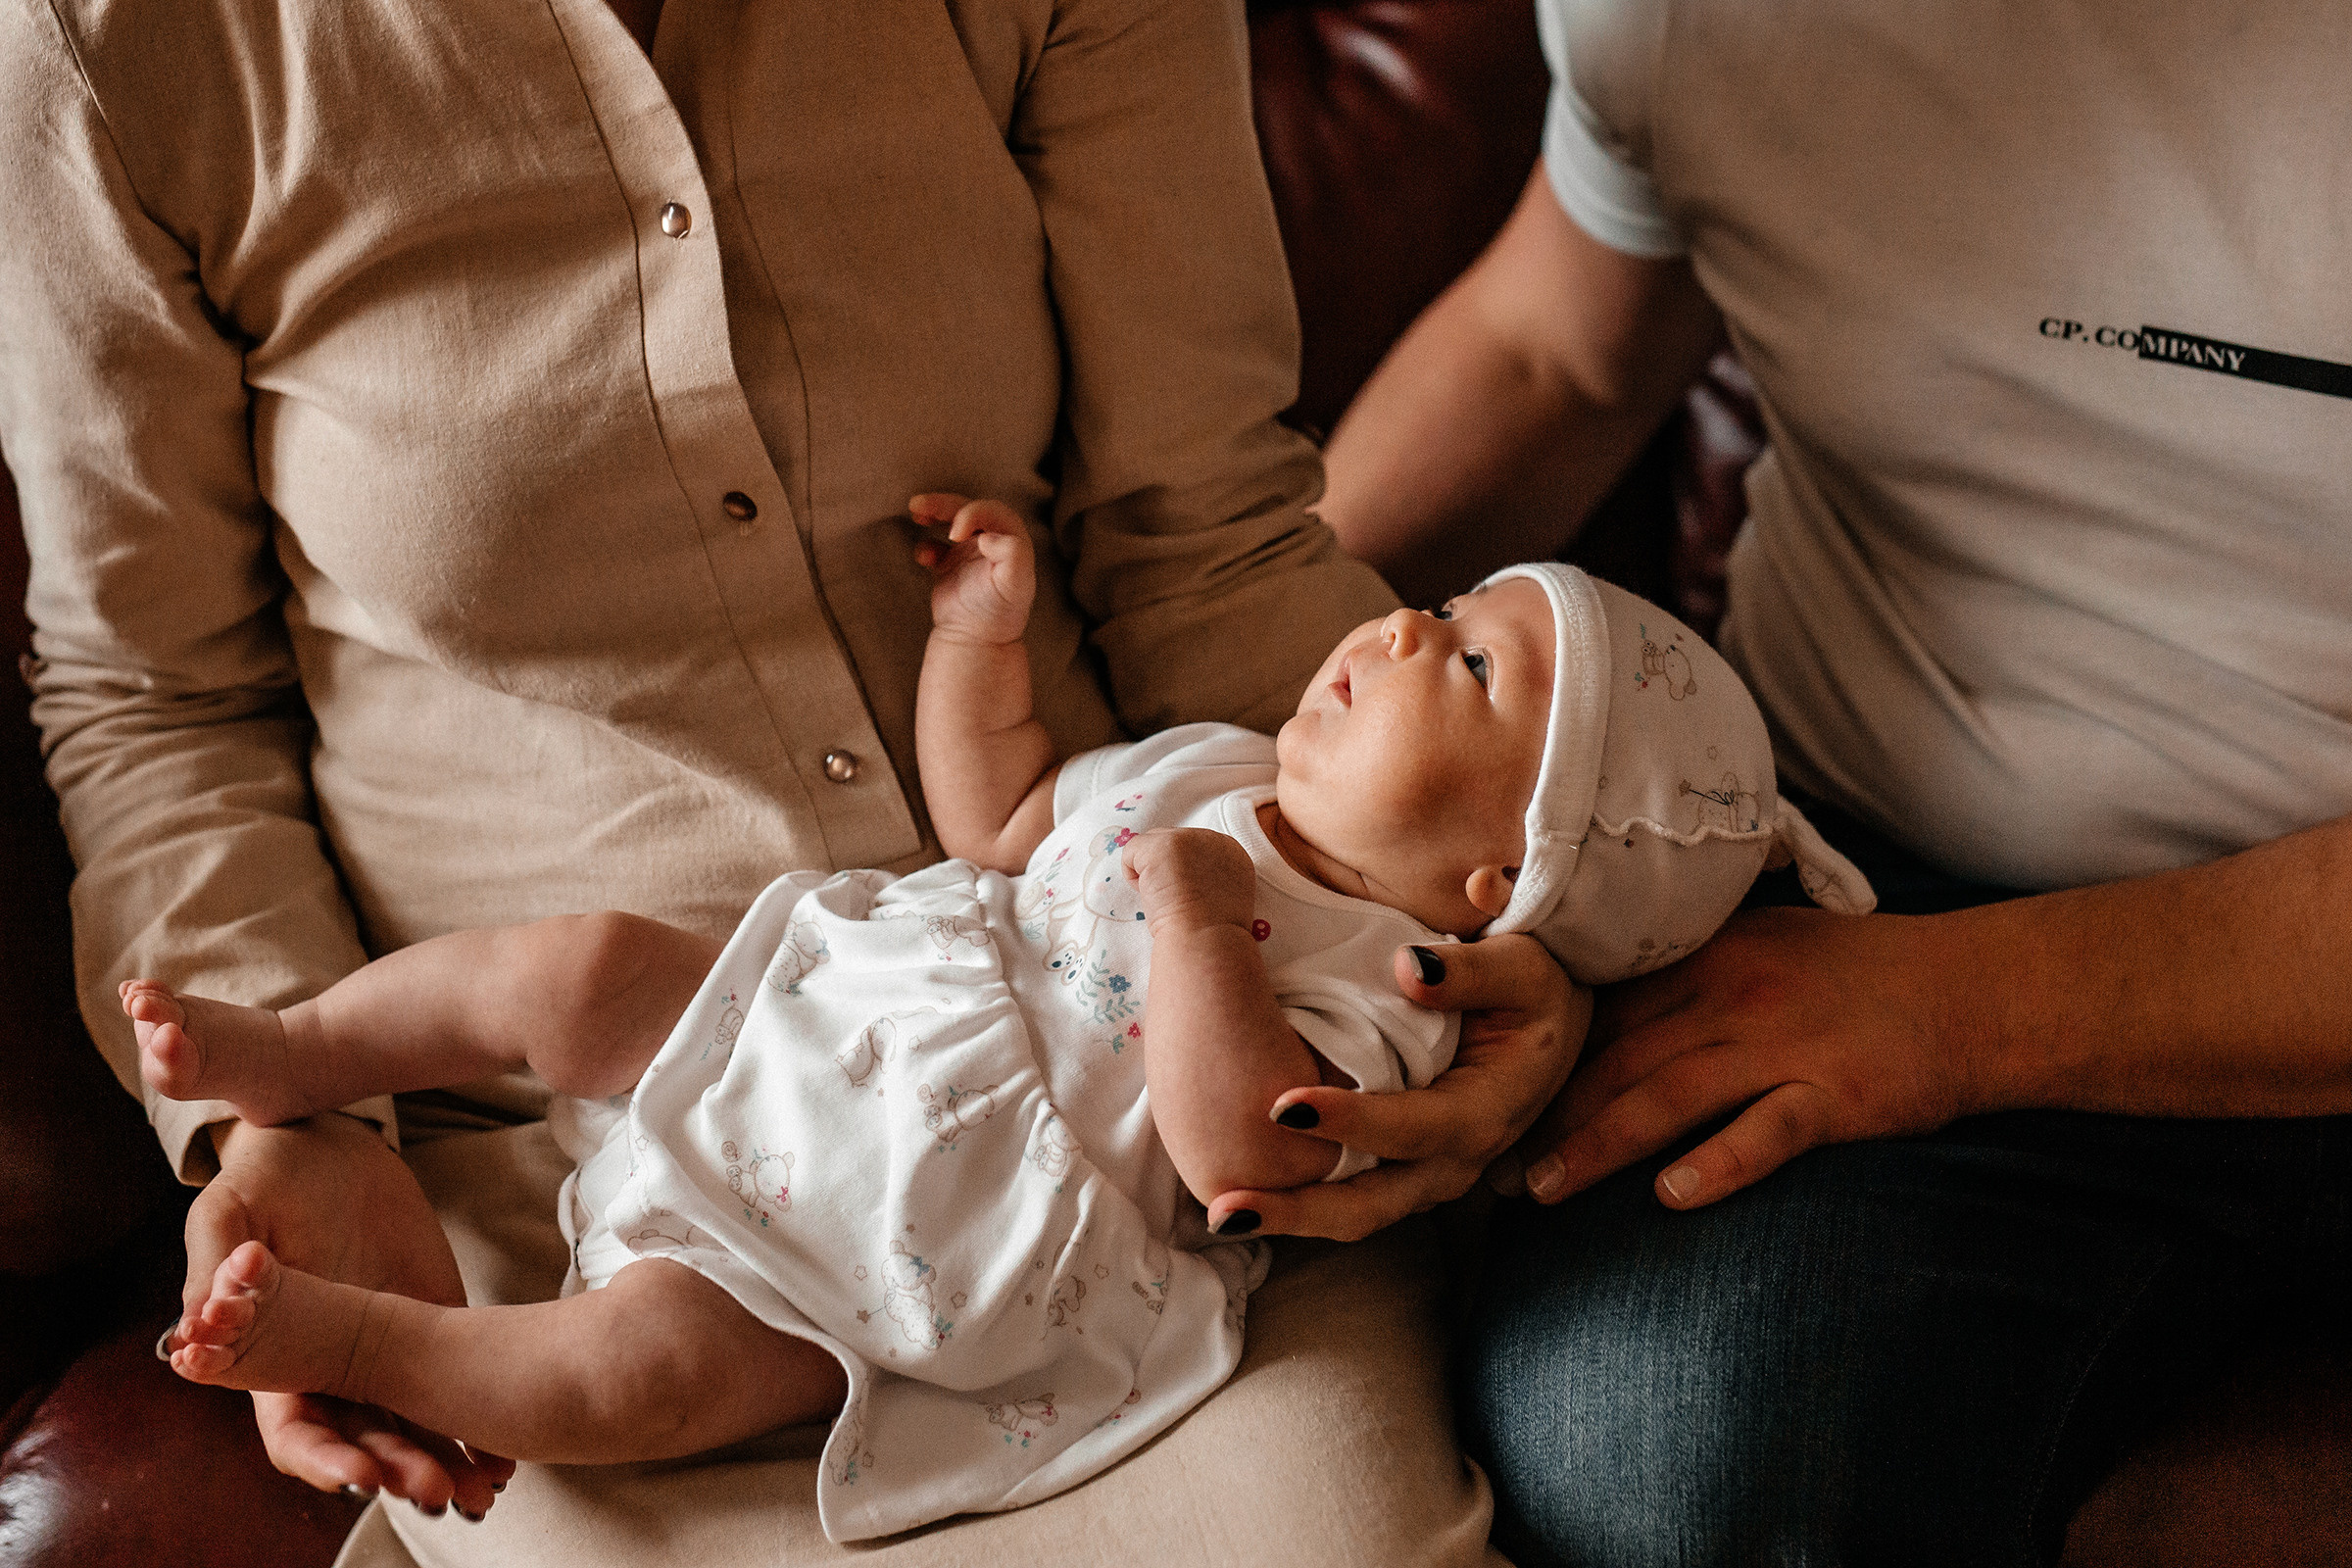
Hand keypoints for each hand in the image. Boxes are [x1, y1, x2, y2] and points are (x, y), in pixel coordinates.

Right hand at [181, 1113, 513, 1514]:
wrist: (330, 1144)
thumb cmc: (263, 1177)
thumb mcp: (229, 1211)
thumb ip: (211, 1267)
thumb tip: (193, 1323)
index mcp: (274, 1358)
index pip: (295, 1431)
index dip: (323, 1458)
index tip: (358, 1476)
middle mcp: (331, 1368)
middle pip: (362, 1442)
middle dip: (396, 1471)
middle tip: (436, 1491)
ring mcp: (387, 1351)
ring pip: (412, 1426)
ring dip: (442, 1463)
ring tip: (482, 1492)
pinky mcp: (433, 1325)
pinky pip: (458, 1382)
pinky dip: (478, 1421)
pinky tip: (507, 1451)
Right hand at [912, 493, 1034, 646]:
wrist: (978, 639)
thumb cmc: (1000, 611)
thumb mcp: (1014, 583)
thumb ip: (1011, 555)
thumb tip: (988, 537)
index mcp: (1011, 539)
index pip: (991, 512)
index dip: (971, 514)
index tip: (954, 533)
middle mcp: (992, 541)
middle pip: (968, 509)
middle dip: (944, 504)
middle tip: (918, 505)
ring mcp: (970, 552)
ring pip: (950, 521)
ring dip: (933, 512)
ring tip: (915, 510)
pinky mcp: (950, 565)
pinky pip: (935, 547)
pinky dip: (926, 547)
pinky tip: (924, 559)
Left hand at [1123, 827, 1256, 935]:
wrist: (1207, 942)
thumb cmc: (1212, 933)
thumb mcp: (1223, 896)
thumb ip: (1208, 878)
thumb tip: (1179, 878)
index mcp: (1231, 852)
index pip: (1194, 850)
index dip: (1184, 874)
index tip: (1188, 899)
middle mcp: (1211, 838)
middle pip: (1172, 843)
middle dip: (1167, 871)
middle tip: (1177, 902)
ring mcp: (1185, 838)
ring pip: (1151, 845)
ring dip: (1151, 875)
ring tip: (1166, 901)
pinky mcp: (1161, 844)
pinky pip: (1131, 851)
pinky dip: (1132, 878)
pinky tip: (1153, 897)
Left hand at [1206, 935, 1589, 1239]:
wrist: (1554, 1020)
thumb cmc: (1534, 988)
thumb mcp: (1522, 967)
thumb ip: (1471, 971)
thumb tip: (1410, 969)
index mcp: (1485, 1113)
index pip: (1411, 1128)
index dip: (1350, 1123)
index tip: (1284, 1104)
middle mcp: (1457, 1160)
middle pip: (1373, 1204)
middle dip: (1298, 1210)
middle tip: (1225, 1206)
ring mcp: (1431, 1174)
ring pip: (1358, 1213)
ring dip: (1291, 1217)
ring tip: (1222, 1211)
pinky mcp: (1408, 1170)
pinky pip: (1354, 1197)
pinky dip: (1303, 1200)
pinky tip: (1248, 1194)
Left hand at [1520, 905, 1969, 1209]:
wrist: (1976, 990)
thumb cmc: (1849, 972)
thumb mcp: (1752, 940)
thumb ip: (1668, 958)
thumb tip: (1572, 972)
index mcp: (1703, 953)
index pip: (1596, 993)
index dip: (1525, 1032)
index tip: (1464, 1063)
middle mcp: (1732, 993)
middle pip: (1614, 1054)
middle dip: (1541, 1110)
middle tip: (1480, 1160)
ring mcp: (1784, 1044)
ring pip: (1669, 1095)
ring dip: (1596, 1145)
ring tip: (1540, 1189)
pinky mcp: (1837, 1095)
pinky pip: (1769, 1133)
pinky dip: (1720, 1164)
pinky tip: (1672, 1196)